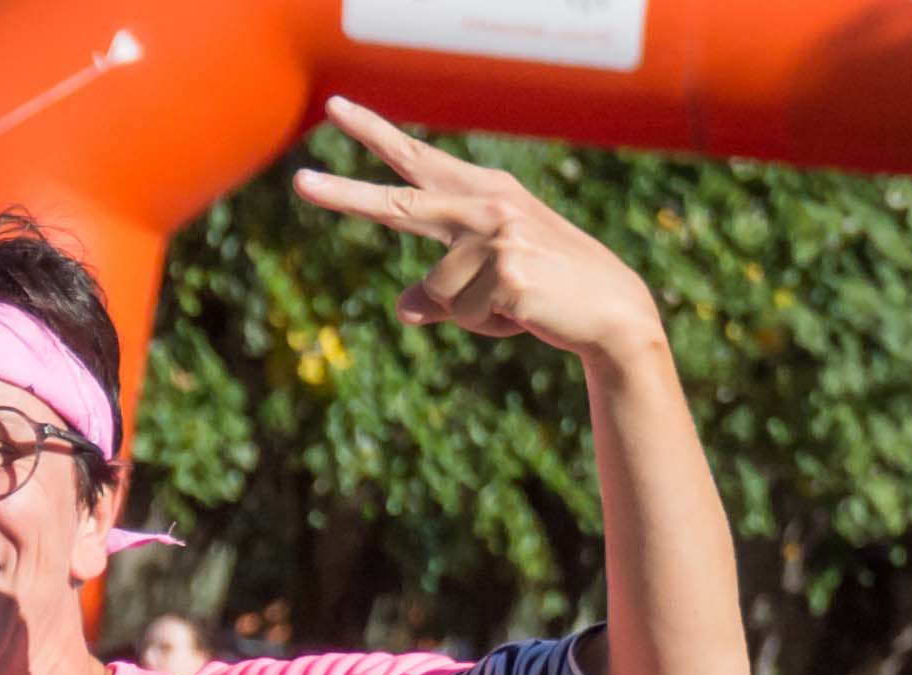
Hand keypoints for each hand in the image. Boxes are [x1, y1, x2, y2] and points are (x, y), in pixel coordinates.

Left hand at [292, 99, 665, 362]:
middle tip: (298, 184)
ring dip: (469, 315)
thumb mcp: (488, 285)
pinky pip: (464, 314)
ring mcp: (498, 235)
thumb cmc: (546, 295)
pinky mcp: (506, 271)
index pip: (417, 161)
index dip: (374, 135)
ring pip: (438, 293)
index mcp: (483, 194)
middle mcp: (487, 205)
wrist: (612, 311)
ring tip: (513, 306)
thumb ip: (440, 290)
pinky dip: (488, 326)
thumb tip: (401, 308)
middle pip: (400, 206)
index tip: (335, 111)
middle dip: (346, 196)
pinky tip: (524, 314)